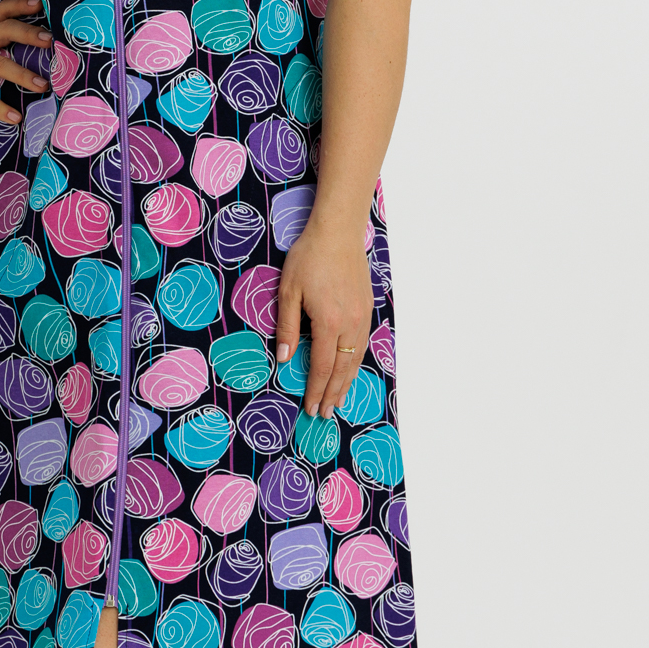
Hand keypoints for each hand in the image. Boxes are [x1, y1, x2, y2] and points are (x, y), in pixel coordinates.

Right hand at [0, 0, 51, 126]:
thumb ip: (2, 52)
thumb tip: (46, 58)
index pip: (3, 12)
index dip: (21, 5)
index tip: (41, 4)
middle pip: (6, 30)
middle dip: (30, 34)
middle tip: (51, 41)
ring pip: (0, 64)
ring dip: (24, 75)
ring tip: (43, 86)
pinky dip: (2, 108)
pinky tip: (16, 117)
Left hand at [275, 213, 373, 419]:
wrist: (338, 233)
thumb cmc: (309, 258)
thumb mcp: (288, 291)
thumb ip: (286, 327)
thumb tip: (282, 358)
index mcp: (328, 322)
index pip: (321, 367)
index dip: (315, 390)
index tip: (310, 408)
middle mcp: (349, 324)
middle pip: (342, 369)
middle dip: (332, 394)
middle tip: (324, 414)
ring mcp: (361, 317)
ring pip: (355, 359)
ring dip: (346, 383)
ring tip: (338, 401)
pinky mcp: (366, 309)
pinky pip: (362, 344)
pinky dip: (356, 363)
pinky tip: (350, 370)